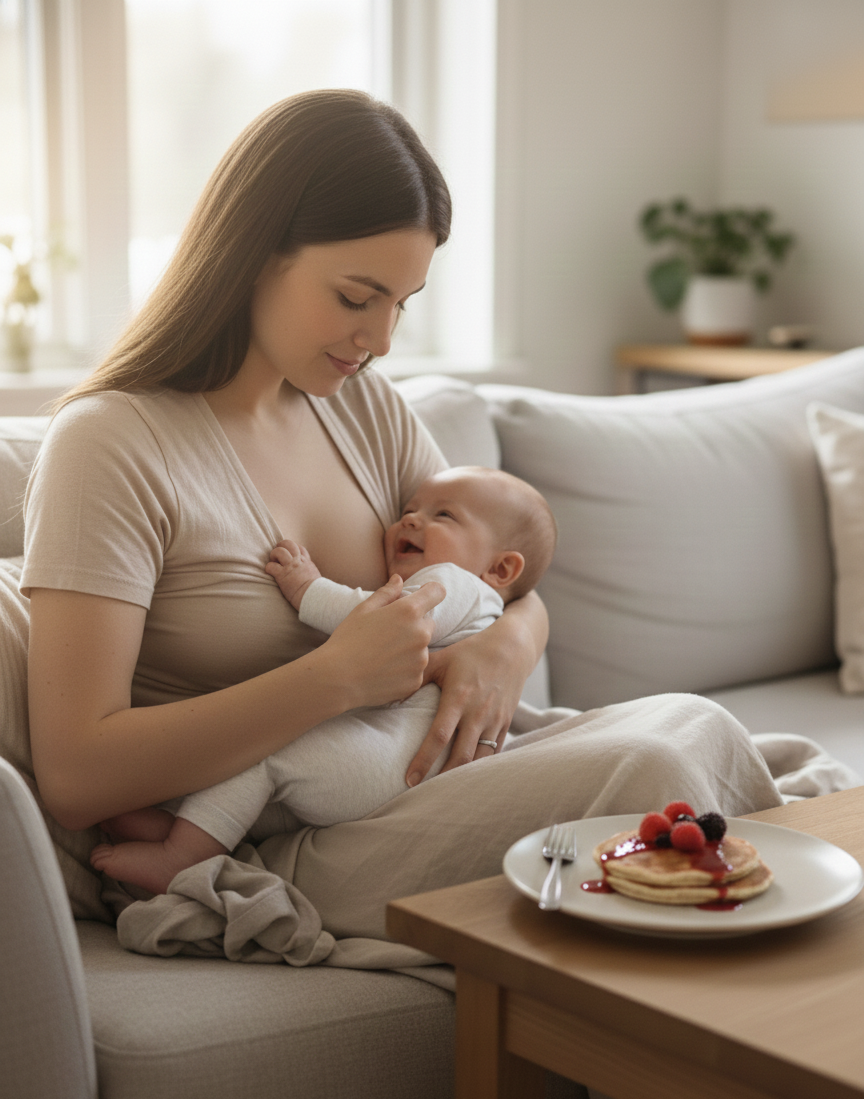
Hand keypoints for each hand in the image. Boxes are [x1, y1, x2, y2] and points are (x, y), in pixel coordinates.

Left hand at [266, 539, 320, 608]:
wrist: (315, 596)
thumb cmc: (316, 592)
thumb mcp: (315, 578)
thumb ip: (309, 574)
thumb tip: (308, 578)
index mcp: (306, 562)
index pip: (299, 548)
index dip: (292, 549)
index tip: (289, 555)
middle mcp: (298, 561)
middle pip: (288, 544)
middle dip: (280, 547)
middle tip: (277, 555)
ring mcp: (290, 567)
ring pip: (279, 551)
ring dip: (273, 555)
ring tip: (273, 562)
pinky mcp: (282, 575)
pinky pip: (271, 566)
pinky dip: (268, 568)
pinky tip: (270, 572)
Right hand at [323, 574, 445, 709]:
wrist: (337, 680)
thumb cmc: (347, 641)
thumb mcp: (363, 610)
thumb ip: (386, 593)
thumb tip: (399, 579)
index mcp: (408, 611)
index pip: (437, 592)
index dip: (430, 592)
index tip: (422, 596)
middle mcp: (421, 634)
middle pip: (428, 623)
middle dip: (414, 625)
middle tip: (388, 634)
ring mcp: (420, 660)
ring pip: (422, 648)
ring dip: (409, 649)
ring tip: (382, 655)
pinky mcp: (416, 680)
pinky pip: (416, 670)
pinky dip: (404, 669)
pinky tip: (383, 671)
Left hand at [404, 598, 545, 786]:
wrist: (512, 649)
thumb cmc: (470, 652)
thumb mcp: (442, 659)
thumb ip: (417, 675)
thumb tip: (388, 691)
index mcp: (459, 697)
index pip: (439, 736)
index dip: (424, 760)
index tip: (409, 779)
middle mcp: (478, 713)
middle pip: (461, 756)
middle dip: (442, 779)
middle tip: (422, 796)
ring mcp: (495, 720)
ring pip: (479, 759)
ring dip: (462, 777)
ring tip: (443, 794)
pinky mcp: (506, 724)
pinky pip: (493, 753)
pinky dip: (480, 768)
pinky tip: (466, 779)